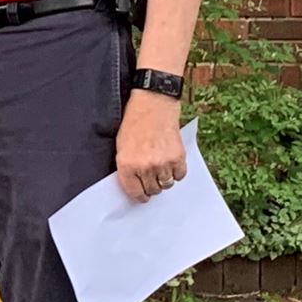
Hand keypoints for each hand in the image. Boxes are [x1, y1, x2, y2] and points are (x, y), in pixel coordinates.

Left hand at [113, 88, 185, 202]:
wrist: (153, 104)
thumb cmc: (135, 123)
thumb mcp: (122, 146)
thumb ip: (127, 168)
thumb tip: (135, 186)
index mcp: (127, 165)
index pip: (135, 193)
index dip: (140, 196)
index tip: (143, 196)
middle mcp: (144, 167)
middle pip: (153, 190)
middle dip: (152, 186)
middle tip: (152, 177)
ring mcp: (162, 163)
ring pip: (166, 185)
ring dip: (164, 179)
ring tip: (161, 166)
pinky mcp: (178, 157)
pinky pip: (180, 176)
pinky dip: (177, 171)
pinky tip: (171, 161)